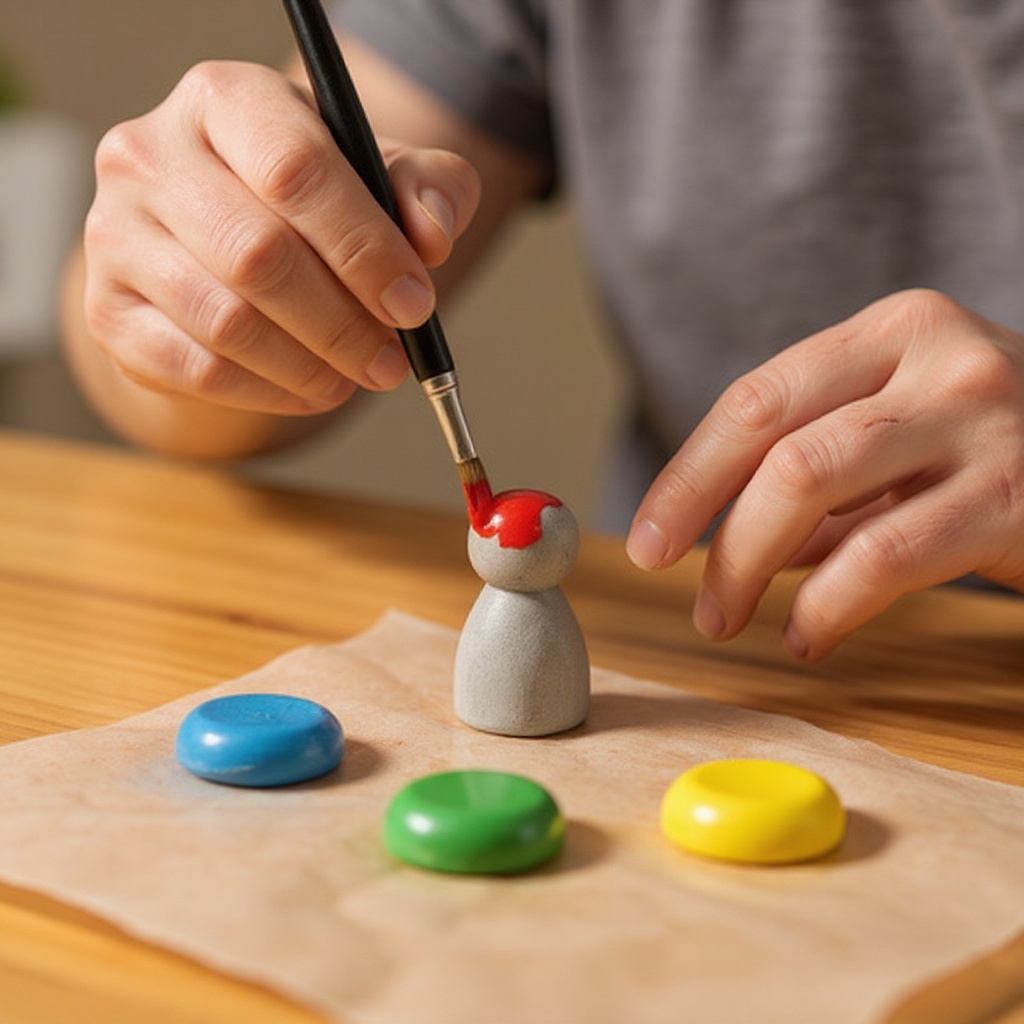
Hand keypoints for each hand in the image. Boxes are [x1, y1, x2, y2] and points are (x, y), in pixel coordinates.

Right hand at [82, 60, 480, 415]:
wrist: (218, 250)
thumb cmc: (307, 206)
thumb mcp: (378, 177)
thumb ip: (426, 188)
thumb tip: (431, 236)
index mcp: (223, 99)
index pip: (295, 167)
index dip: (364, 246)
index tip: (413, 303)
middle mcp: (149, 155)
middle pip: (259, 255)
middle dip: (344, 323)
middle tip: (392, 360)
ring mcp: (115, 234)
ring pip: (228, 322)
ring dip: (312, 366)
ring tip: (358, 376)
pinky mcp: (108, 311)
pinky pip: (199, 369)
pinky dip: (271, 393)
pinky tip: (312, 388)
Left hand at [627, 289, 1023, 658]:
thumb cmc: (1003, 449)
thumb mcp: (907, 434)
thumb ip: (821, 476)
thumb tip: (722, 542)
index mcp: (894, 332)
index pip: (756, 399)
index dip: (688, 475)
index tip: (648, 537)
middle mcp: (938, 357)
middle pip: (774, 440)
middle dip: (707, 524)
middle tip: (685, 591)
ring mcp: (985, 419)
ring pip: (814, 484)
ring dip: (749, 563)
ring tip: (727, 619)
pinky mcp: (1022, 495)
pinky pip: (886, 555)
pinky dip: (829, 603)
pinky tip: (810, 633)